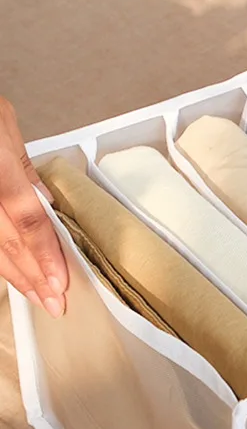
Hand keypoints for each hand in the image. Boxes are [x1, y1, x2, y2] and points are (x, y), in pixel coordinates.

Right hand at [0, 97, 66, 316]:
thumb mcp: (4, 126)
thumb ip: (24, 170)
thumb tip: (46, 203)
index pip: (26, 218)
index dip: (43, 253)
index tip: (60, 280)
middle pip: (5, 242)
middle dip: (32, 276)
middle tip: (54, 301)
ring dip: (13, 275)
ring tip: (36, 295)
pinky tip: (11, 272)